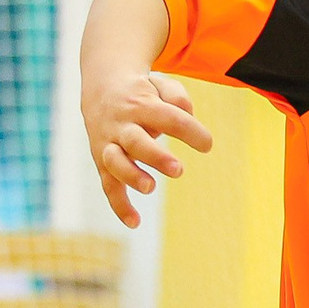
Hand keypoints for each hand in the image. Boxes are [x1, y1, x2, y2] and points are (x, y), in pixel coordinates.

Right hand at [82, 70, 211, 227]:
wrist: (102, 87)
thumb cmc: (144, 93)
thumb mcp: (161, 85)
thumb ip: (176, 96)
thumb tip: (186, 113)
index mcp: (141, 104)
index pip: (169, 118)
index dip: (191, 132)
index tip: (206, 144)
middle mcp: (122, 125)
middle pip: (136, 141)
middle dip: (155, 157)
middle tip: (178, 170)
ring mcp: (109, 143)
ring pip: (115, 162)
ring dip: (131, 176)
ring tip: (150, 188)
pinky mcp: (103, 160)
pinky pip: (108, 184)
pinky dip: (119, 204)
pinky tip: (135, 223)